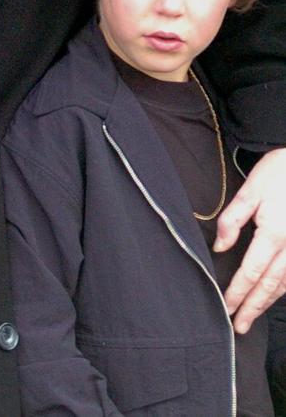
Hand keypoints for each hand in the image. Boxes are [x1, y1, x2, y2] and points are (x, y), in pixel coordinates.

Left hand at [214, 147, 285, 332]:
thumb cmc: (280, 172)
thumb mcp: (250, 190)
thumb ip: (232, 219)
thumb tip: (220, 247)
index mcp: (273, 234)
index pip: (251, 272)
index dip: (238, 292)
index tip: (227, 308)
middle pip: (270, 286)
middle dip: (253, 307)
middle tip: (239, 326)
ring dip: (268, 302)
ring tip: (253, 315)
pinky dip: (284, 289)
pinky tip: (275, 295)